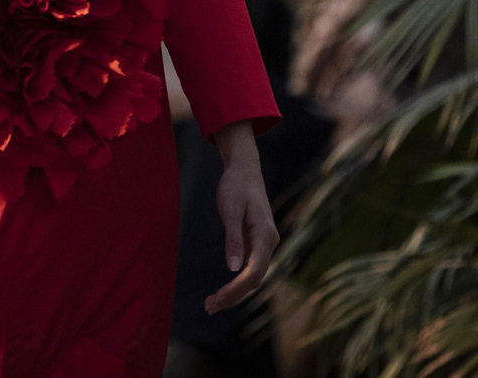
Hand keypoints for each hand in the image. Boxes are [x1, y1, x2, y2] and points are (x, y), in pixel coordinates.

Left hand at [204, 121, 278, 313]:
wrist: (244, 169)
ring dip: (234, 292)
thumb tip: (233, 269)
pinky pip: (249, 268)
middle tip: (208, 307)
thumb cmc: (236, 186)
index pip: (255, 272)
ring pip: (252, 276)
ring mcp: (263, 243)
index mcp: (265, 235)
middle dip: (233, 295)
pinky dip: (236, 282)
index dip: (237, 289)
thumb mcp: (231, 209)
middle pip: (255, 279)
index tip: (217, 299)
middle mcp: (269, 242)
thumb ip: (233, 239)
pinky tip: (221, 291)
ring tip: (211, 304)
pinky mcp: (256, 242)